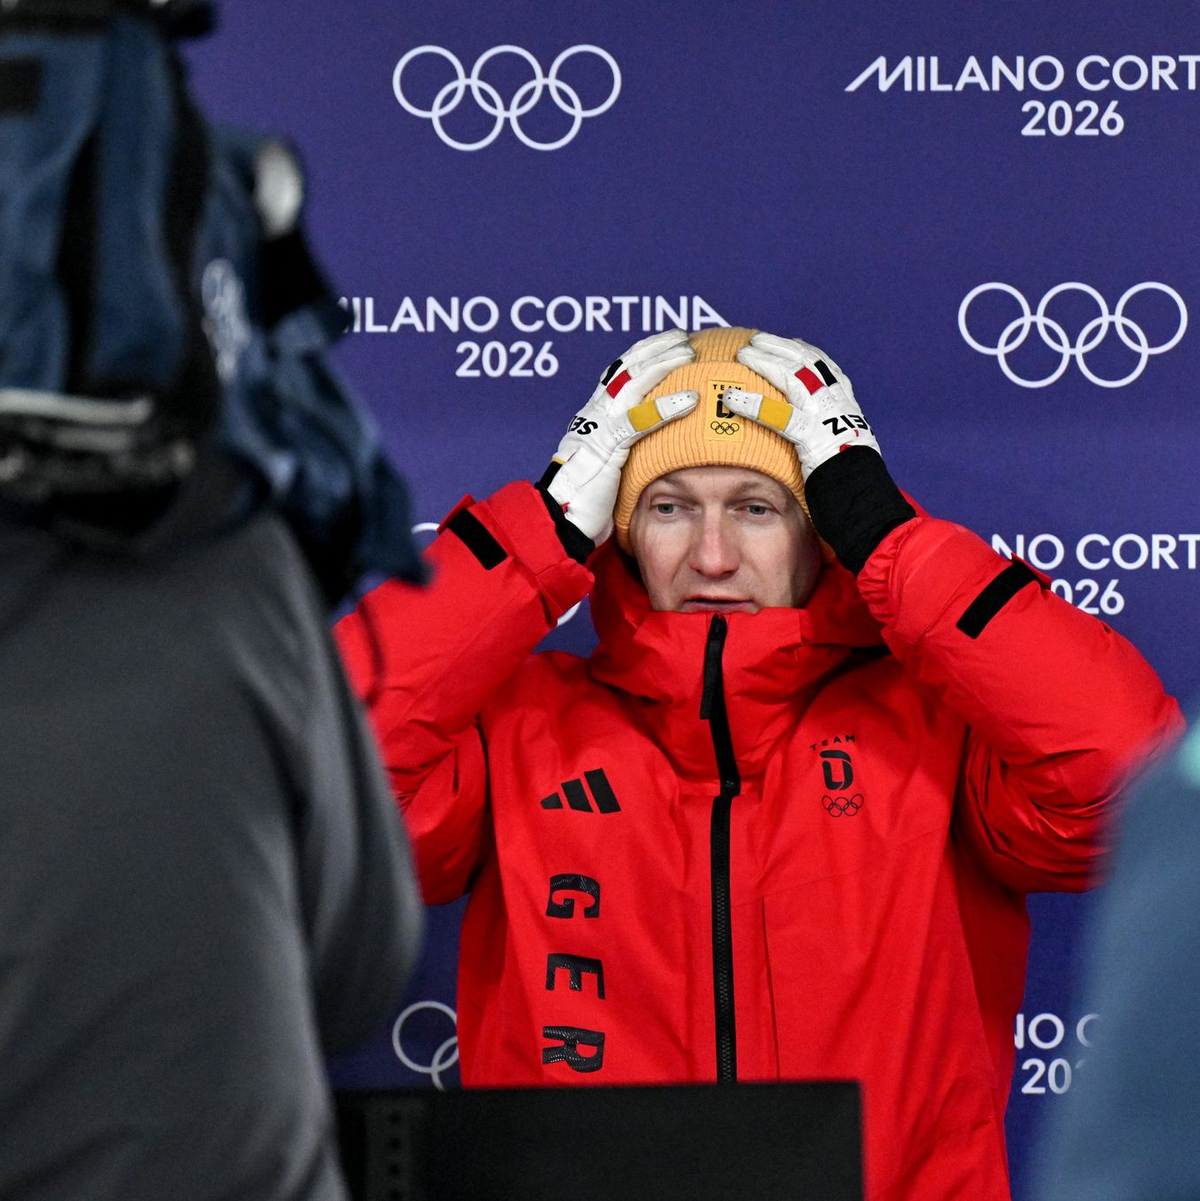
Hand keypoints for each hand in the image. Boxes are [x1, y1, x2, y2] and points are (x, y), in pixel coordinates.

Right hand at [541, 330, 697, 544]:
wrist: (559, 522)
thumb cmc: (585, 501)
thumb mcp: (607, 465)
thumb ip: (622, 448)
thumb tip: (649, 444)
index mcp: (592, 417)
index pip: (618, 373)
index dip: (643, 354)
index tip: (668, 340)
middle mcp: (592, 415)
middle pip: (625, 368)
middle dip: (655, 348)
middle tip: (683, 336)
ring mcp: (597, 428)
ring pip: (631, 384)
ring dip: (662, 365)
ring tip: (688, 354)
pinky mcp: (605, 449)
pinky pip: (637, 422)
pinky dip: (665, 409)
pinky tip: (690, 400)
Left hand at [722, 332, 880, 479]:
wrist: (863, 492)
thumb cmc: (852, 474)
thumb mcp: (849, 442)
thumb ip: (833, 429)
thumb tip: (818, 428)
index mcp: (847, 403)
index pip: (826, 367)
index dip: (807, 352)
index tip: (792, 342)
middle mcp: (837, 403)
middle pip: (807, 362)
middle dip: (781, 347)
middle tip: (758, 340)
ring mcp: (824, 417)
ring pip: (793, 377)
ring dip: (766, 362)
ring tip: (744, 354)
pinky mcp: (810, 436)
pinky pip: (777, 416)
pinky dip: (753, 405)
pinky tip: (732, 399)